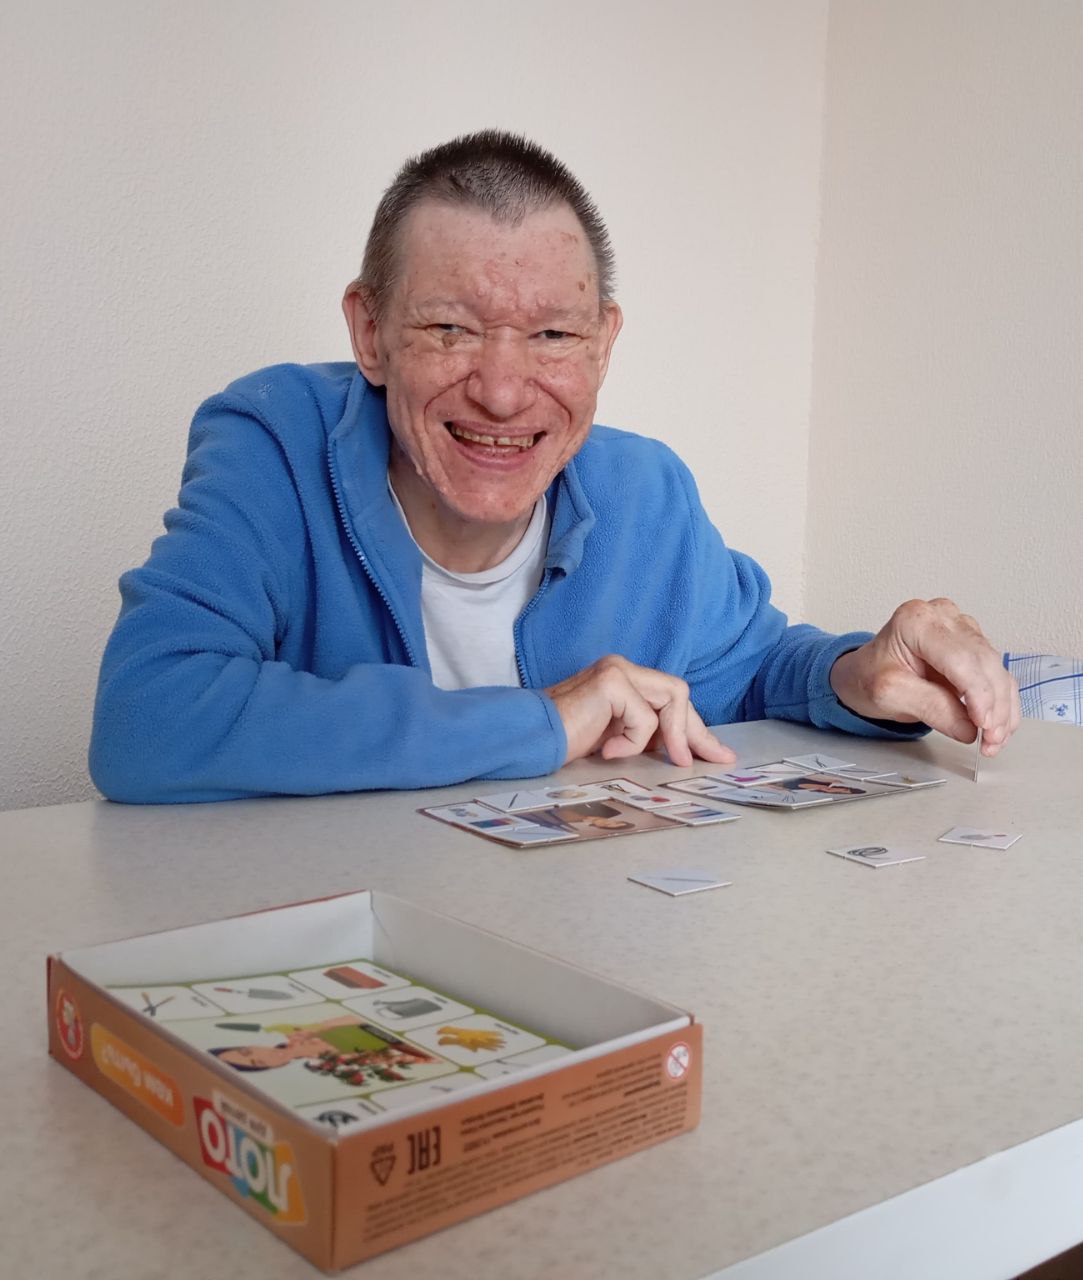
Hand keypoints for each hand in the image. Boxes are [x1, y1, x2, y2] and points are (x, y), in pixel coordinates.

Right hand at [545, 655, 735, 767]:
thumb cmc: (563, 742)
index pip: (670, 698)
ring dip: (670, 736)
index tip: (715, 752)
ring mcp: (616, 670)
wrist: (529, 739)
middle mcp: (621, 667)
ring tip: (659, 759)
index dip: (694, 727)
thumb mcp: (615, 739)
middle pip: (678, 694)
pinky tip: (607, 751)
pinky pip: (645, 719)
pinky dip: (632, 742)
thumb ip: (644, 735)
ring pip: (672, 699)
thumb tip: (682, 751)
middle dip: (696, 731)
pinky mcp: (610, 682)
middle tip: (715, 758)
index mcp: (622, 678)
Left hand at [829, 598, 1020, 754]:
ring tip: (993, 741)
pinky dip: (1002, 705)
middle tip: (990, 740)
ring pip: (997, 670)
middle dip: (994, 706)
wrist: (864, 672)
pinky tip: (1000, 728)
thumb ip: (929, 707)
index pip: (960, 657)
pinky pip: (997, 675)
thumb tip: (968, 727)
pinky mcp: (973, 646)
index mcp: (916, 621)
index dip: (978, 693)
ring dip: (1003, 709)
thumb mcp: (888, 694)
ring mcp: (961, 629)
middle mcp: (943, 617)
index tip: (983, 724)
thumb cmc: (869, 675)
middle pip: (984, 662)